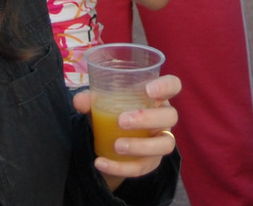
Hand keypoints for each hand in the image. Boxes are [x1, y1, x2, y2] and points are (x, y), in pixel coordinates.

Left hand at [73, 74, 180, 188]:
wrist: (109, 145)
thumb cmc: (113, 114)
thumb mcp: (101, 104)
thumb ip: (91, 100)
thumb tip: (79, 101)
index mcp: (156, 97)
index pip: (173, 85)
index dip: (166, 86)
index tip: (148, 90)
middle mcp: (163, 119)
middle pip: (170, 116)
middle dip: (148, 118)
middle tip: (121, 121)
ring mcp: (161, 141)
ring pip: (165, 144)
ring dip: (141, 146)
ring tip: (116, 146)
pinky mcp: (152, 162)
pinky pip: (143, 167)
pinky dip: (121, 167)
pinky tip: (101, 163)